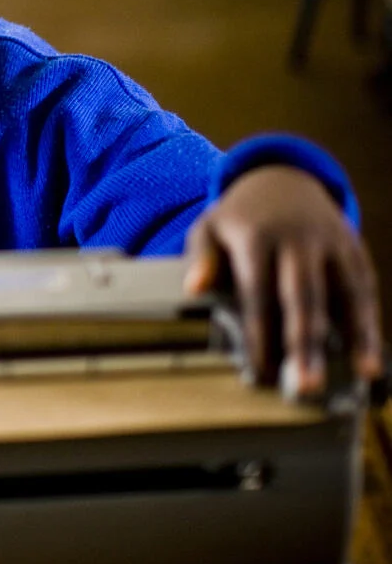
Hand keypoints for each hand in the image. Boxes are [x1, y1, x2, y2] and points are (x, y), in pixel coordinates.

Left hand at [184, 165, 382, 397]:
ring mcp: (331, 243)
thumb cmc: (241, 216)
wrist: (283, 179)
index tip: (260, 369)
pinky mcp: (354, 248)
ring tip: (361, 373)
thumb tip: (193, 289)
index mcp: (256, 236)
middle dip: (305, 342)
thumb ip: (201, 256)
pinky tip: (371, 356)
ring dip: (354, 335)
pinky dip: (370, 321)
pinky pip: (365, 287)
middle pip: (303, 296)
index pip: (258, 291)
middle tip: (306, 384)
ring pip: (345, 291)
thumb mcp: (209, 226)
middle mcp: (297, 239)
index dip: (260, 332)